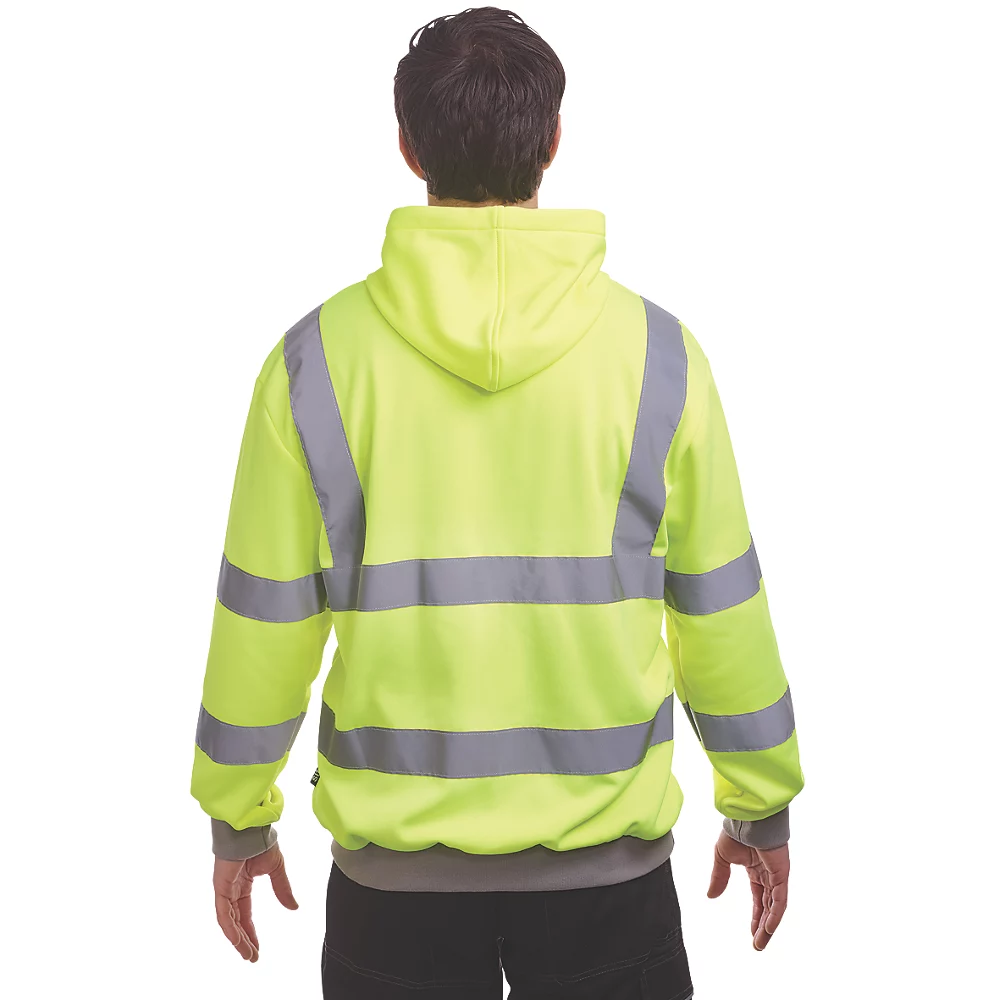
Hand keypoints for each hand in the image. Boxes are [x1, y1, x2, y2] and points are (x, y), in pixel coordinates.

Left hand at [213, 842, 298, 961]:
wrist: (252, 829)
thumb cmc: (261, 842)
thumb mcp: (276, 870)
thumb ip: (282, 889)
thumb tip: (294, 907)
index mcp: (243, 884)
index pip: (245, 914)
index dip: (251, 932)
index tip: (257, 949)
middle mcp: (232, 889)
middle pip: (236, 922)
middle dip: (244, 941)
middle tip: (252, 957)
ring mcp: (225, 889)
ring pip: (229, 922)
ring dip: (237, 939)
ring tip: (247, 954)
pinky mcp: (220, 887)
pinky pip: (223, 913)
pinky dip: (230, 928)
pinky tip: (237, 940)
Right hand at [707, 831, 788, 950]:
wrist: (747, 818)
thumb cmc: (736, 831)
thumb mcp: (722, 858)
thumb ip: (719, 877)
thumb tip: (710, 896)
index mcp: (756, 870)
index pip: (758, 898)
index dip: (756, 916)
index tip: (752, 933)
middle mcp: (768, 875)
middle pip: (768, 906)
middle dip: (762, 926)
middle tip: (758, 945)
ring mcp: (776, 875)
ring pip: (774, 907)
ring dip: (768, 926)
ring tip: (760, 943)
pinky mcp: (781, 875)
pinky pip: (780, 900)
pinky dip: (775, 914)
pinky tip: (768, 928)